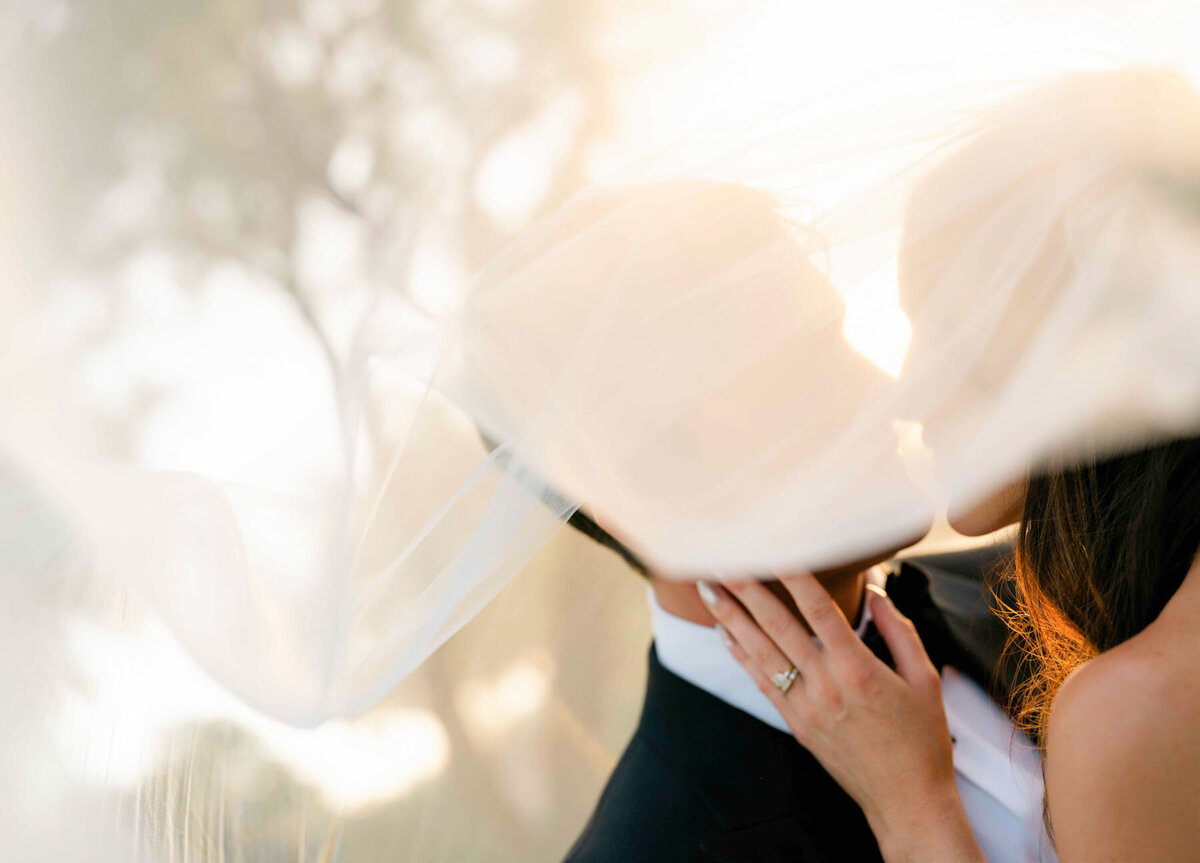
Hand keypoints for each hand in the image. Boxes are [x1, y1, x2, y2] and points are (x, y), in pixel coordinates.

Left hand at [697, 573, 983, 862]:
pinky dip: (741, 656)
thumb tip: (877, 592)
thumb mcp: (923, 679)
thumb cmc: (922, 738)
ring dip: (731, 618)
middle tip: (722, 562)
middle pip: (778, 626)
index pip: (821, 611)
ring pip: (760, 652)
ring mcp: (806, 706)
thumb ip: (898, 631)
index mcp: (859, 669)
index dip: (797, 578)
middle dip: (747, 591)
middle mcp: (826, 685)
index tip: (776, 549)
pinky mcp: (796, 724)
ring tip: (708, 591)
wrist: (907, 800)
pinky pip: (761, 683)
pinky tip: (725, 633)